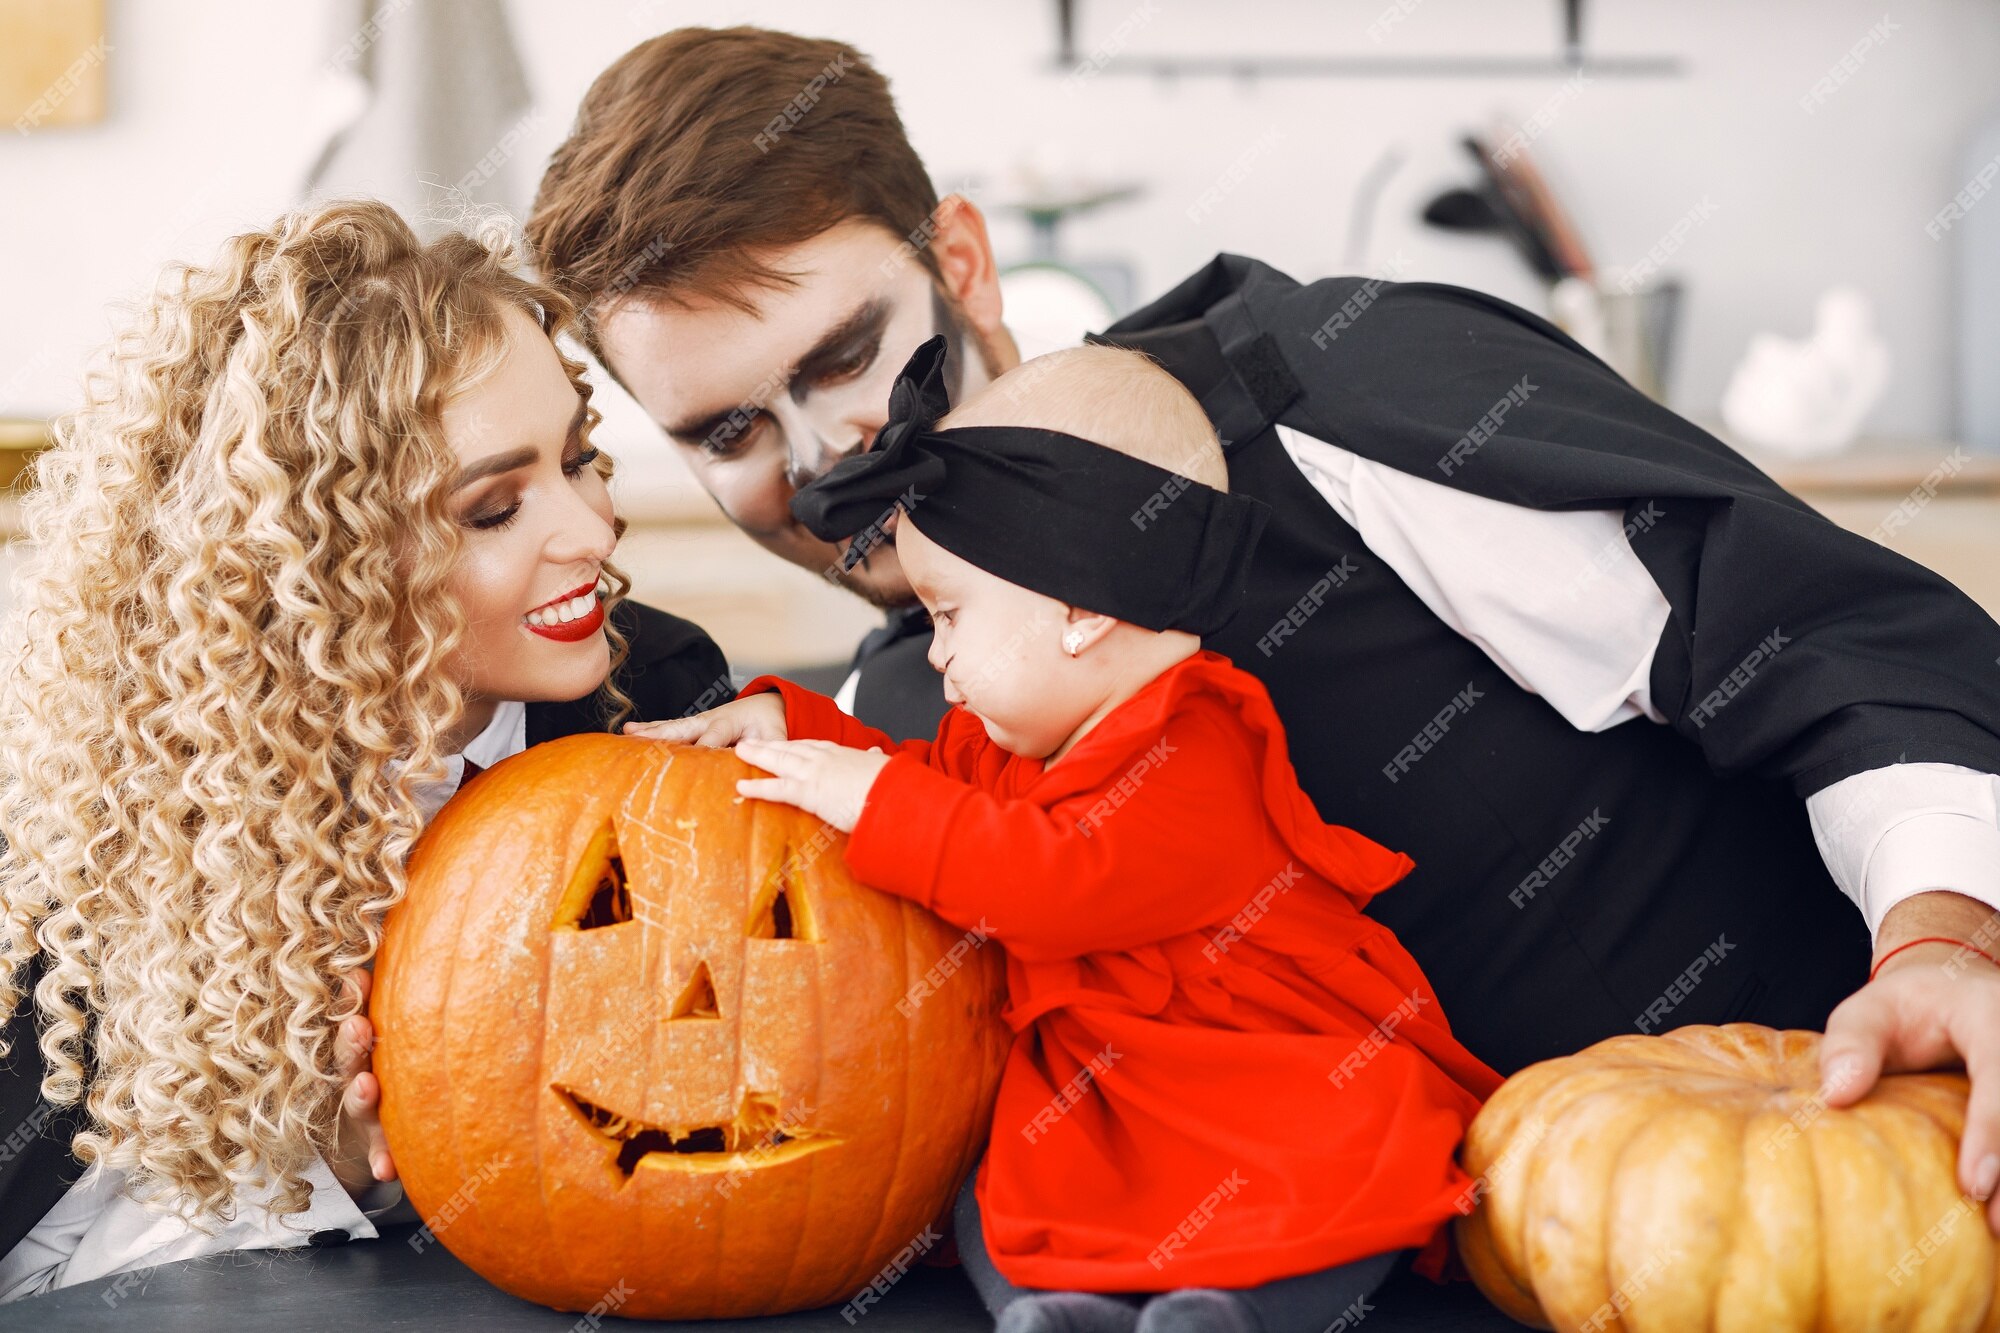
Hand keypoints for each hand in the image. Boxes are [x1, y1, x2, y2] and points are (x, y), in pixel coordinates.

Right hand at [329, 967, 395, 1202]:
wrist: (384, 1125)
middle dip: (352, 1042)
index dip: (353, 997)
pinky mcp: (378, 1147)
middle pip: (350, 1057)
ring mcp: (367, 1113)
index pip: (354, 1016)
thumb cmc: (399, 1054)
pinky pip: (381, 1156)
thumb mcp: (392, 1021)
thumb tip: (417, 900)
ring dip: (362, 1097)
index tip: (358, 976)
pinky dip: (382, 1162)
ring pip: (361, 1104)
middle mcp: (360, 1074)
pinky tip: (390, 1170)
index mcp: (366, 1042)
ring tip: (369, 1088)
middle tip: (358, 1025)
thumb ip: (388, 980)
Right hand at [623, 692, 787, 747]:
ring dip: (649, 731)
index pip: (711, 738)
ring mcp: (699, 721)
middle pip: (682, 728)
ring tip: (625, 732)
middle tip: (637, 739)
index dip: (701, 749)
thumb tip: (759, 763)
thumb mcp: (776, 737)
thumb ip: (769, 750)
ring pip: (672, 727)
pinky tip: (629, 732)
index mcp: (729, 722)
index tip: (686, 764)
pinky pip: (671, 727)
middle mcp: (709, 719)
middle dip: (660, 735)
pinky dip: (651, 730)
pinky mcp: (694, 725)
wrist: (767, 706)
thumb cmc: (771, 724)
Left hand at [733, 737, 892, 832]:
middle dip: (769, 745)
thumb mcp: (884, 766)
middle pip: (791, 748)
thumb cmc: (894, 785)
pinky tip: (742, 788)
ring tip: (740, 753)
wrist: (895, 794)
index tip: (783, 744)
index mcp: (843, 754)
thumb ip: (875, 758)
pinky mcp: (809, 792)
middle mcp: (826, 758)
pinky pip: (777, 789)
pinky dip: (758, 787)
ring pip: (779, 761)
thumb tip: (876, 750)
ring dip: (758, 756)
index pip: (813, 746)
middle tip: (751, 743)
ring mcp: (815, 773)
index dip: (796, 745)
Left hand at [1819, 891, 1999, 1233]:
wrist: (1950, 991)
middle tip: (1993, 1223)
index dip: (1991, 1132)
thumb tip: (1835, 1096)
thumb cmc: (1905, 1006)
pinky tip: (1996, 1203)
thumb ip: (1851, 1044)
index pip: (1999, 1074)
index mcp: (1989, 1013)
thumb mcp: (1869, 1010)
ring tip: (1997, 1226)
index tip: (1974, 1184)